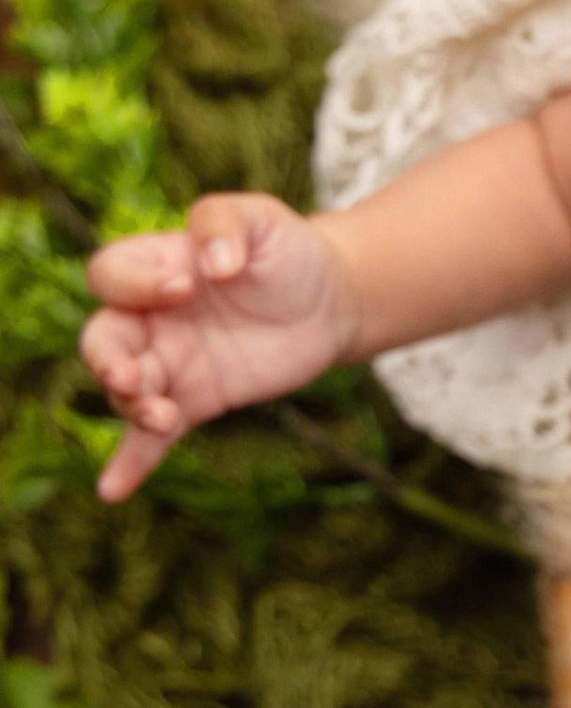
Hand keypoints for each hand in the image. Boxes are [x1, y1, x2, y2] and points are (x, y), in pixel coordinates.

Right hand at [79, 194, 356, 502]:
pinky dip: (132, 462)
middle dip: (107, 359)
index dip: (136, 284)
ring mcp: (169, 363)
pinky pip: (152, 436)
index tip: (184, 289)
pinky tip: (113, 490)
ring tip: (161, 417)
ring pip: (125, 390)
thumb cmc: (287, 251)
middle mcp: (150, 317)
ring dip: (131, 406)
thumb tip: (214, 263)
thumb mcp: (262, 217)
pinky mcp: (194, 402)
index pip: (112, 274)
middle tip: (131, 375)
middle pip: (102, 339)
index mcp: (155, 265)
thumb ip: (225, 222)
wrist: (331, 302)